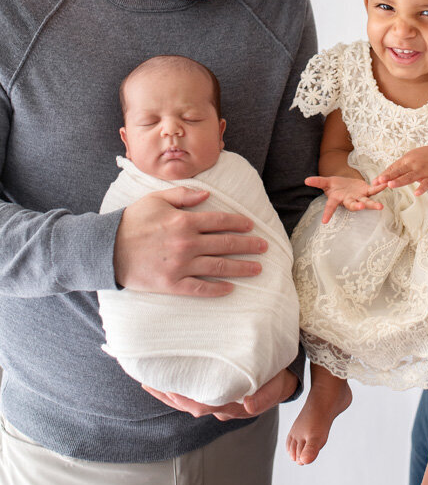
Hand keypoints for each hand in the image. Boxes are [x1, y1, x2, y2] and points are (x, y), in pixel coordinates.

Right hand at [114, 187, 267, 296]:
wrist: (107, 249)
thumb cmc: (131, 222)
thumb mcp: (156, 199)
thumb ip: (183, 195)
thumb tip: (207, 195)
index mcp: (185, 221)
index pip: (221, 221)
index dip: (239, 223)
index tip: (252, 226)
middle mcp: (187, 243)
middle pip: (226, 244)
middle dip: (248, 245)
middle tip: (264, 248)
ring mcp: (181, 265)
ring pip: (219, 267)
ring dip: (241, 268)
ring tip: (257, 269)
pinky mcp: (172, 284)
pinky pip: (200, 288)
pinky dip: (217, 289)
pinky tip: (230, 289)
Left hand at [142, 368, 298, 420]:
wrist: (285, 379)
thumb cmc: (278, 378)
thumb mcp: (277, 386)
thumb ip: (263, 396)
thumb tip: (248, 406)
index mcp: (234, 405)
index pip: (203, 404)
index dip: (183, 398)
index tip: (166, 388)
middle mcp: (224, 408)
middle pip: (191, 405)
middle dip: (168, 396)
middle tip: (147, 381)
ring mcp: (221, 404)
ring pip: (190, 403)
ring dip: (169, 395)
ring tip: (149, 382)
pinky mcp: (219, 396)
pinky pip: (195, 396)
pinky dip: (178, 392)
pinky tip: (166, 384)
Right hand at [305, 175, 384, 223]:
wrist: (346, 184)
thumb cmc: (336, 186)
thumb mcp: (326, 182)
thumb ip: (318, 182)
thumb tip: (305, 180)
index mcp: (337, 199)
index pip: (331, 207)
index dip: (327, 213)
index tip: (324, 221)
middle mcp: (349, 200)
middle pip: (353, 205)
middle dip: (357, 206)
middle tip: (361, 206)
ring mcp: (359, 197)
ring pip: (366, 201)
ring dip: (373, 204)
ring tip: (380, 207)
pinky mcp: (367, 191)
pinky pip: (374, 190)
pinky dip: (379, 188)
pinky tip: (385, 185)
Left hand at [372, 146, 427, 195]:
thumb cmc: (425, 156)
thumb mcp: (411, 157)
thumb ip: (400, 166)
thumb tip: (386, 174)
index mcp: (407, 159)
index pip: (393, 168)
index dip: (384, 175)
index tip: (375, 181)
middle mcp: (413, 164)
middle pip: (399, 171)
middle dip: (388, 176)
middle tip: (379, 181)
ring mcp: (423, 170)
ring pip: (410, 177)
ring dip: (400, 181)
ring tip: (391, 185)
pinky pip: (426, 184)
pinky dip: (422, 188)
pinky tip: (416, 193)